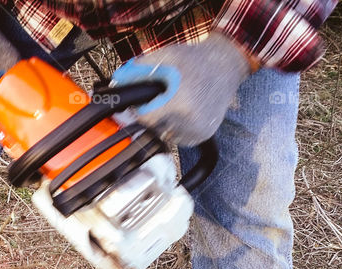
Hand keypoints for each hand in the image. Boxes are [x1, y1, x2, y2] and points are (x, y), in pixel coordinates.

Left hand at [109, 33, 250, 145]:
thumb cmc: (195, 60)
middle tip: (157, 100)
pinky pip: (178, 139)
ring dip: (162, 124)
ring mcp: (198, 131)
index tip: (138, 104)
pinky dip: (175, 128)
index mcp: (179, 103)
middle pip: (154, 129)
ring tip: (171, 104)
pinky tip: (181, 112)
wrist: (226, 66)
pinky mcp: (203, 135)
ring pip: (165, 136)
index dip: (139, 111)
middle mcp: (190, 122)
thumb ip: (137, 70)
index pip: (146, 119)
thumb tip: (116, 82)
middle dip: (150, 117)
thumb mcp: (164, 57)